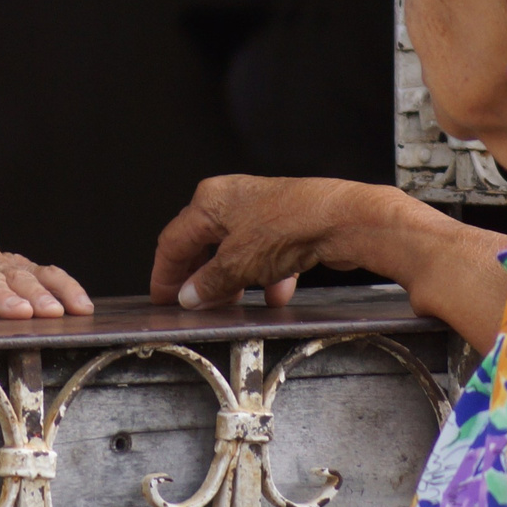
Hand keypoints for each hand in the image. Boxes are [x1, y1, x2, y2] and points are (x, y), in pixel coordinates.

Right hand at [150, 175, 382, 308]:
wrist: (343, 220)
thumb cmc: (289, 225)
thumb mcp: (237, 264)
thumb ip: (209, 282)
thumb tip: (190, 294)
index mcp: (209, 201)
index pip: (174, 240)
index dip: (165, 273)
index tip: (163, 298)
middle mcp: (232, 200)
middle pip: (204, 245)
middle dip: (200, 279)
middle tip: (193, 305)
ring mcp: (261, 212)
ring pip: (236, 253)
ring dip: (232, 281)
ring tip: (232, 305)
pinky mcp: (286, 225)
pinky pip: (266, 255)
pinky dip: (265, 277)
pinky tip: (274, 296)